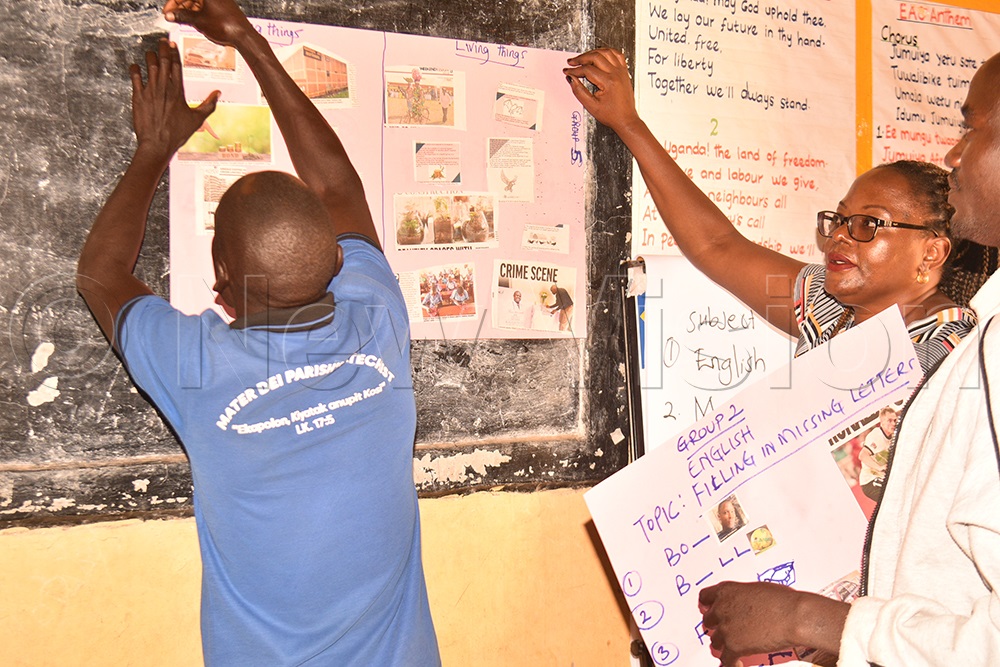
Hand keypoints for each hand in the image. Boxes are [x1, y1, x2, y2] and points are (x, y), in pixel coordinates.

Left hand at [130, 39, 217, 157]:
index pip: (176, 66)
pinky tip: (135, 66)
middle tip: (162, 41)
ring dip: (149, 56)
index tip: (173, 45)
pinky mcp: (138, 96)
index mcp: (178, 91)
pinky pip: (134, 77)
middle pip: (163, 61)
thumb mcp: (197, 119)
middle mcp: (164, 88)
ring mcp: (150, 91)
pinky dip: (134, 69)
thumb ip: (208, 105)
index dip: (174, 53)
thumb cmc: (177, 133)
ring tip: (150, 52)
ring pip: (149, 65)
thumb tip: (218, 94)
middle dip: (162, 48)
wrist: (157, 144)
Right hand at [163, 0, 255, 47]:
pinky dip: (198, 13)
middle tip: (173, 16)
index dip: (173, 3)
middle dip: (180, 7)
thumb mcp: (199, 21)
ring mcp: (219, 0)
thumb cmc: (226, 26)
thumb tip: (170, 15)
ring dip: (189, 10)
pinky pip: (206, 7)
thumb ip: (182, 16)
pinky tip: (194, 21)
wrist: (243, 35)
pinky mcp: (223, 7)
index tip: (167, 11)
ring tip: (182, 20)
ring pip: (198, 2)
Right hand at [563, 48, 639, 130]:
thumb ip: (579, 91)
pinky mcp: (624, 72)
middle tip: (572, 62)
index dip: (575, 70)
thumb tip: (571, 79)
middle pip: (596, 57)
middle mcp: (616, 74)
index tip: (568, 71)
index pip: (587, 70)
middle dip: (581, 58)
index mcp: (609, 82)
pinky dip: (607, 52)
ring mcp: (621, 71)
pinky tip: (600, 54)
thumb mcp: (591, 106)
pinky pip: (617, 54)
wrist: (626, 120)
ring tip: (583, 57)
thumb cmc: (612, 115)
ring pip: (606, 52)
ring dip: (593, 52)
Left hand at [698, 581, 801, 665]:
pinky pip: (725, 660)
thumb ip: (741, 597)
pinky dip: (731, 663)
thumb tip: (743, 606)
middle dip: (717, 626)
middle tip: (726, 630)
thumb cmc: (781, 600)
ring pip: (715, 641)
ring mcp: (726, 629)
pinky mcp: (733, 647)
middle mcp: (721, 608)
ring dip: (724, 644)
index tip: (709, 609)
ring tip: (734, 647)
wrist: (792, 616)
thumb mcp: (755, 589)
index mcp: (725, 591)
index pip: (704, 597)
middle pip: (708, 621)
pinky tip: (737, 664)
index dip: (708, 605)